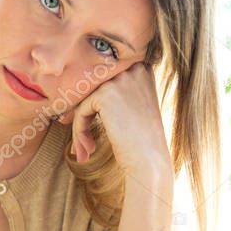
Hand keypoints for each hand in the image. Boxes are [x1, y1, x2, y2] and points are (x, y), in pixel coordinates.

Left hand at [57, 61, 171, 176]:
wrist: (150, 161)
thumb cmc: (143, 141)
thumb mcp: (134, 108)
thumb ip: (116, 94)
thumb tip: (82, 92)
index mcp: (143, 69)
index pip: (106, 80)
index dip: (95, 104)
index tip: (88, 127)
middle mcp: (133, 69)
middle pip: (95, 89)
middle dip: (85, 116)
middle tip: (83, 142)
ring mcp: (119, 80)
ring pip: (86, 101)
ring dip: (80, 127)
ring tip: (85, 150)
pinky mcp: (105, 95)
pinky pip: (81, 111)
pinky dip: (80, 131)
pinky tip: (88, 148)